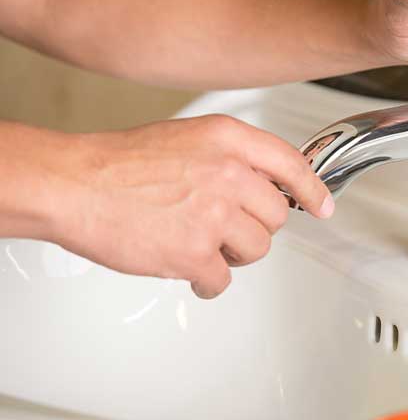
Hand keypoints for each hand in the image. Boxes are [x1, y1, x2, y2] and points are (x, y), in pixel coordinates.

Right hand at [53, 115, 332, 298]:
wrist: (75, 185)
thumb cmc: (122, 164)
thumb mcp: (188, 138)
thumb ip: (231, 158)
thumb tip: (265, 186)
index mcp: (228, 140)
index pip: (291, 165)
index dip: (312, 190)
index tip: (322, 207)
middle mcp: (229, 174)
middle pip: (276, 217)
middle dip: (253, 227)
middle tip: (222, 227)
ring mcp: (214, 215)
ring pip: (257, 250)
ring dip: (233, 255)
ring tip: (200, 243)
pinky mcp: (195, 253)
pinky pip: (223, 280)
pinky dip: (208, 281)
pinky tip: (188, 269)